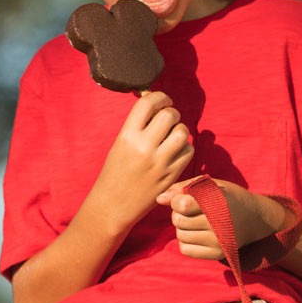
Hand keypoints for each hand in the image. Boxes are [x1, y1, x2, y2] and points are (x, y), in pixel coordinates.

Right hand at [92, 91, 193, 231]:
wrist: (113, 205)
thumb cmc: (115, 172)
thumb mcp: (120, 144)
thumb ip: (138, 126)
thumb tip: (156, 104)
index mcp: (127, 136)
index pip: (147, 103)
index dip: (159, 97)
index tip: (163, 100)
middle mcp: (144, 147)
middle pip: (169, 115)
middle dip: (172, 113)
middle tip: (168, 119)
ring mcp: (159, 162)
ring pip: (182, 132)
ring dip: (180, 130)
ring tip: (172, 136)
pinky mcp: (171, 175)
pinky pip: (188, 151)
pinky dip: (185, 147)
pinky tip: (175, 151)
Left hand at [159, 179, 283, 259]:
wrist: (256, 218)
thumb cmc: (228, 197)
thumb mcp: (211, 185)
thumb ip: (184, 187)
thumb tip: (159, 199)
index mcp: (219, 202)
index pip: (182, 205)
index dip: (177, 201)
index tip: (184, 199)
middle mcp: (220, 223)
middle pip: (178, 220)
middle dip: (178, 213)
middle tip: (191, 210)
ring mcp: (219, 241)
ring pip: (180, 235)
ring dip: (182, 227)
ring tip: (194, 221)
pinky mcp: (217, 254)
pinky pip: (185, 249)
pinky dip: (186, 241)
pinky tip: (197, 233)